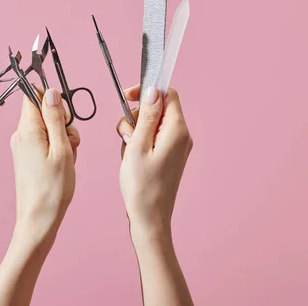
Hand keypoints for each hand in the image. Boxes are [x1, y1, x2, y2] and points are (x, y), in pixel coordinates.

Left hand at [10, 87, 79, 236]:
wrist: (39, 219)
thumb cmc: (53, 188)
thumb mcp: (62, 148)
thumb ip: (56, 118)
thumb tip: (51, 92)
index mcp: (27, 129)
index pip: (34, 96)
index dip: (53, 101)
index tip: (64, 118)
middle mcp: (20, 135)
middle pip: (45, 112)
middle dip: (63, 124)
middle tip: (70, 145)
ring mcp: (22, 146)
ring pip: (48, 128)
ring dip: (63, 138)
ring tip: (66, 159)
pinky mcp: (26, 156)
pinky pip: (45, 142)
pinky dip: (57, 149)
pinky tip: (62, 165)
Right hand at [116, 85, 192, 236]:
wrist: (150, 218)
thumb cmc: (142, 186)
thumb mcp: (138, 145)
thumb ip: (146, 115)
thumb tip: (153, 90)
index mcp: (177, 130)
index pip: (167, 94)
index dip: (147, 91)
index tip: (127, 98)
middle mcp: (181, 135)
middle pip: (157, 108)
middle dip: (135, 116)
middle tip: (125, 136)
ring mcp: (177, 146)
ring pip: (152, 124)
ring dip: (135, 131)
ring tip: (128, 152)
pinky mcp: (170, 155)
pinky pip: (153, 138)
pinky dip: (139, 143)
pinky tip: (132, 159)